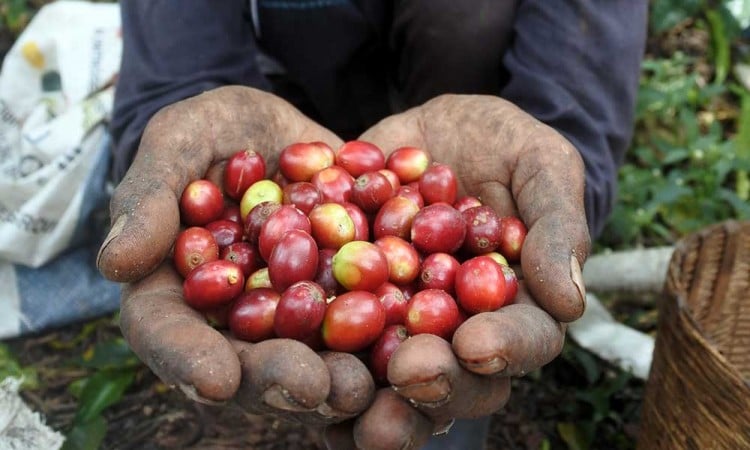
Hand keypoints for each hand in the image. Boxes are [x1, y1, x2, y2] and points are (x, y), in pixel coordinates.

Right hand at [97, 86, 377, 427]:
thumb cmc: (217, 131)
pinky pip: (367, 325)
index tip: (214, 379)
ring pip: (309, 359)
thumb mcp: (181, 141)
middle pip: (246, 361)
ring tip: (365, 384)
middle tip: (314, 389)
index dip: (186, 359)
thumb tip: (116, 263)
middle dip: (277, 379)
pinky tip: (413, 342)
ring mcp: (293, 317)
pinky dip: (387, 338)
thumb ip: (150, 196)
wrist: (287, 131)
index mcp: (177, 291)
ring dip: (337, 379)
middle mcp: (235, 319)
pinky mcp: (345, 303)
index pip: (167, 333)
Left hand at [324, 94, 589, 447]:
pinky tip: (304, 385)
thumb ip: (556, 225)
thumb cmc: (502, 145)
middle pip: (460, 376)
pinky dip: (320, 372)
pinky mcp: (352, 312)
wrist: (430, 133)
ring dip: (377, 405)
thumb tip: (569, 301)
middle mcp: (461, 329)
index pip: (526, 338)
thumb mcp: (539, 164)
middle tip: (409, 374)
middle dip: (437, 382)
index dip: (506, 347)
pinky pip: (338, 350)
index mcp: (516, 303)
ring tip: (352, 412)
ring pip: (397, 383)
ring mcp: (404, 326)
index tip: (477, 345)